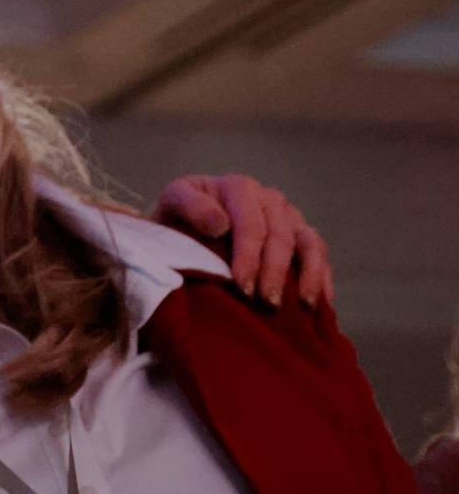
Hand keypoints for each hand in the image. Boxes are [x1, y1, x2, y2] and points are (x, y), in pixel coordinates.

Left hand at [152, 174, 333, 309]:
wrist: (183, 228)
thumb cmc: (178, 219)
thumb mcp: (172, 204)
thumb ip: (190, 206)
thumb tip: (220, 225)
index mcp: (238, 187)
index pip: (251, 225)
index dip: (249, 257)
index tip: (242, 287)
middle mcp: (268, 198)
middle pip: (281, 236)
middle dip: (274, 272)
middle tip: (266, 304)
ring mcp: (289, 217)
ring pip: (309, 243)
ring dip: (308, 275)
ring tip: (302, 305)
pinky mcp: (301, 236)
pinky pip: (319, 255)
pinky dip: (321, 278)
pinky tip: (319, 304)